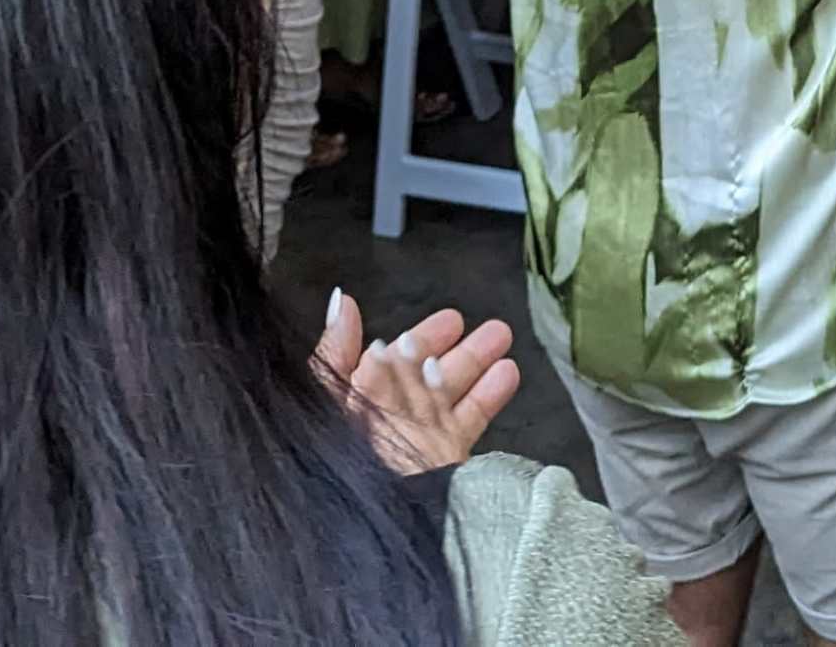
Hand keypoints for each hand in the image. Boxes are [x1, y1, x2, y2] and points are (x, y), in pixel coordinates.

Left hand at [313, 288, 518, 475]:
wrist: (367, 536)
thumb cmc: (340, 468)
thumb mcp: (328, 404)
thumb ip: (336, 355)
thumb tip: (342, 300)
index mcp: (353, 407)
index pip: (385, 364)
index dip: (419, 340)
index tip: (451, 320)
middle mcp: (388, 425)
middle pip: (424, 379)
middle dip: (453, 350)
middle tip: (486, 326)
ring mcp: (417, 446)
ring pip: (449, 397)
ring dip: (476, 364)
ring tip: (502, 337)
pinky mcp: (443, 466)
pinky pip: (467, 425)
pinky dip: (488, 397)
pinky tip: (507, 372)